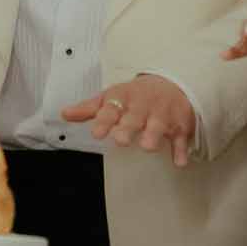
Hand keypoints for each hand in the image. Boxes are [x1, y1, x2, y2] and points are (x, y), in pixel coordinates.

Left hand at [62, 75, 197, 166]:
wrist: (172, 83)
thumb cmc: (136, 96)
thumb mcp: (111, 97)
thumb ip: (89, 109)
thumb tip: (64, 114)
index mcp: (123, 99)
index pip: (111, 109)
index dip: (104, 121)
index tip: (97, 133)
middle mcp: (143, 106)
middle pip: (134, 117)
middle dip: (128, 127)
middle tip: (120, 140)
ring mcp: (162, 115)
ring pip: (158, 125)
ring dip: (153, 135)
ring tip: (147, 147)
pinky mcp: (180, 125)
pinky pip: (181, 138)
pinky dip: (181, 149)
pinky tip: (179, 161)